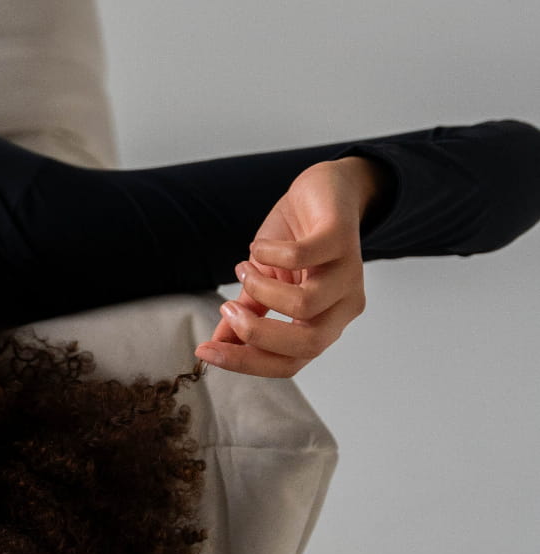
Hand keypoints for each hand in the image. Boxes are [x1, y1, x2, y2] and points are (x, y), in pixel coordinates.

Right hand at [195, 158, 376, 377]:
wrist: (324, 190)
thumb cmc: (296, 239)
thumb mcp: (264, 282)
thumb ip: (247, 314)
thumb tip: (216, 346)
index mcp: (324, 323)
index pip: (291, 362)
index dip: (246, 363)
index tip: (204, 351)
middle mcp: (343, 306)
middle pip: (306, 345)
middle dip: (256, 334)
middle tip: (227, 309)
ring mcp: (348, 274)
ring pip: (305, 305)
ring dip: (261, 289)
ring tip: (244, 269)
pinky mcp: (343, 239)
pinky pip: (303, 257)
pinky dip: (270, 254)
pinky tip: (259, 246)